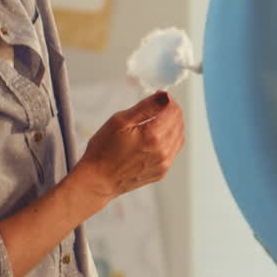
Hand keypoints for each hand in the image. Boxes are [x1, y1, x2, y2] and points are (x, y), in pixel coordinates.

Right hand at [76, 91, 184, 205]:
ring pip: (179, 136)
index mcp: (153, 135)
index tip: (158, 97)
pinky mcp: (161, 171)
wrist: (98, 180)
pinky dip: (168, 140)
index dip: (168, 100)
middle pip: (179, 122)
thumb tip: (164, 96)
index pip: (174, 111)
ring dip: (171, 126)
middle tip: (155, 108)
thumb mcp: (120, 121)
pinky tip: (153, 139)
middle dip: (170, 112)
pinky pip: (173, 151)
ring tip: (154, 123)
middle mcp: (162, 151)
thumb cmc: (103, 151)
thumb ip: (146, 106)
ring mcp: (163, 163)